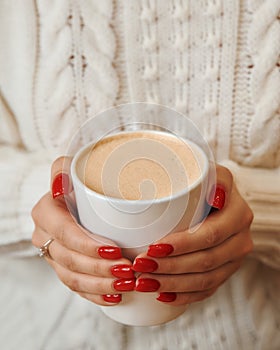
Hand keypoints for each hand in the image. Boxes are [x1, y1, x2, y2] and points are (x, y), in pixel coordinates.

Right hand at [32, 157, 134, 305]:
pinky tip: (114, 297)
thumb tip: (60, 185)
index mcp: (46, 213)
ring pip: (73, 278)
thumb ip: (63, 168)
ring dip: (100, 285)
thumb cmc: (79, 181)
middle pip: (71, 260)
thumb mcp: (70, 167)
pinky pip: (76, 286)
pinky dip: (95, 294)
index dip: (88, 245)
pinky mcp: (64, 266)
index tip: (115, 250)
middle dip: (100, 269)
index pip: (66, 234)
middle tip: (128, 270)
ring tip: (126, 284)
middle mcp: (45, 236)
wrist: (75, 196)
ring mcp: (53, 254)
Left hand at [132, 165, 253, 304]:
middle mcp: (240, 238)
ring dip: (172, 284)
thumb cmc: (202, 182)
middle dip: (170, 267)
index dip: (182, 245)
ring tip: (144, 282)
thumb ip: (208, 175)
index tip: (152, 247)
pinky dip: (184, 295)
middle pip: (206, 261)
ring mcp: (234, 257)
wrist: (215, 195)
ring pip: (205, 279)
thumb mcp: (206, 170)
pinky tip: (163, 295)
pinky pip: (208, 290)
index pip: (210, 235)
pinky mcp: (226, 270)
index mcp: (237, 213)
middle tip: (141, 266)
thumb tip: (214, 194)